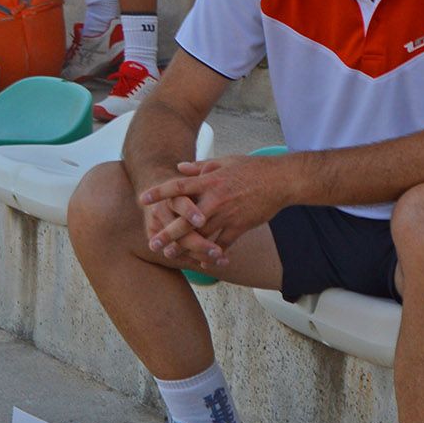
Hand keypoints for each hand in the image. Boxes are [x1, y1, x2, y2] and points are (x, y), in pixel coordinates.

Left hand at [137, 155, 288, 266]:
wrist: (280, 180)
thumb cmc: (251, 168)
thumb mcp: (224, 162)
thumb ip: (199, 167)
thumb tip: (179, 168)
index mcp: (209, 181)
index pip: (179, 187)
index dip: (160, 193)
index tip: (143, 199)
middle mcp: (215, 199)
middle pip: (186, 220)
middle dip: (168, 233)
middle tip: (153, 243)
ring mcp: (227, 215)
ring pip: (202, 235)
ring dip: (185, 247)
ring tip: (171, 255)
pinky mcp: (240, 226)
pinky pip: (223, 243)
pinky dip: (212, 253)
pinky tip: (203, 260)